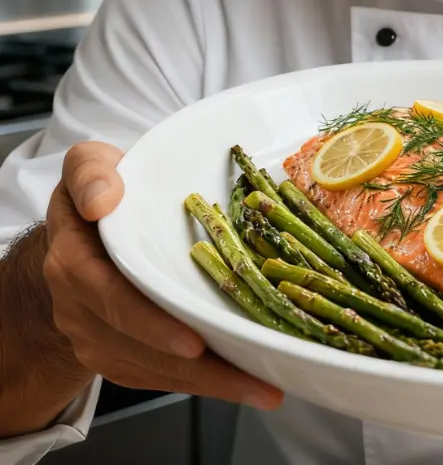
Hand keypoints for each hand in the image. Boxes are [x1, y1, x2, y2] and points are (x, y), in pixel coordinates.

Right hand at [43, 141, 283, 410]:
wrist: (76, 234)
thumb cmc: (99, 191)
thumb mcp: (89, 165)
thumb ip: (92, 172)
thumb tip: (102, 199)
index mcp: (75, 260)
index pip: (110, 299)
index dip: (151, 323)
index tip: (193, 341)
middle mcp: (81, 307)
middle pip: (137, 347)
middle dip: (194, 367)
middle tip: (247, 371)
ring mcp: (97, 336)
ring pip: (151, 370)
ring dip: (207, 383)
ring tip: (260, 384)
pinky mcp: (119, 351)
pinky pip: (156, 376)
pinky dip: (199, 383)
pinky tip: (240, 382)